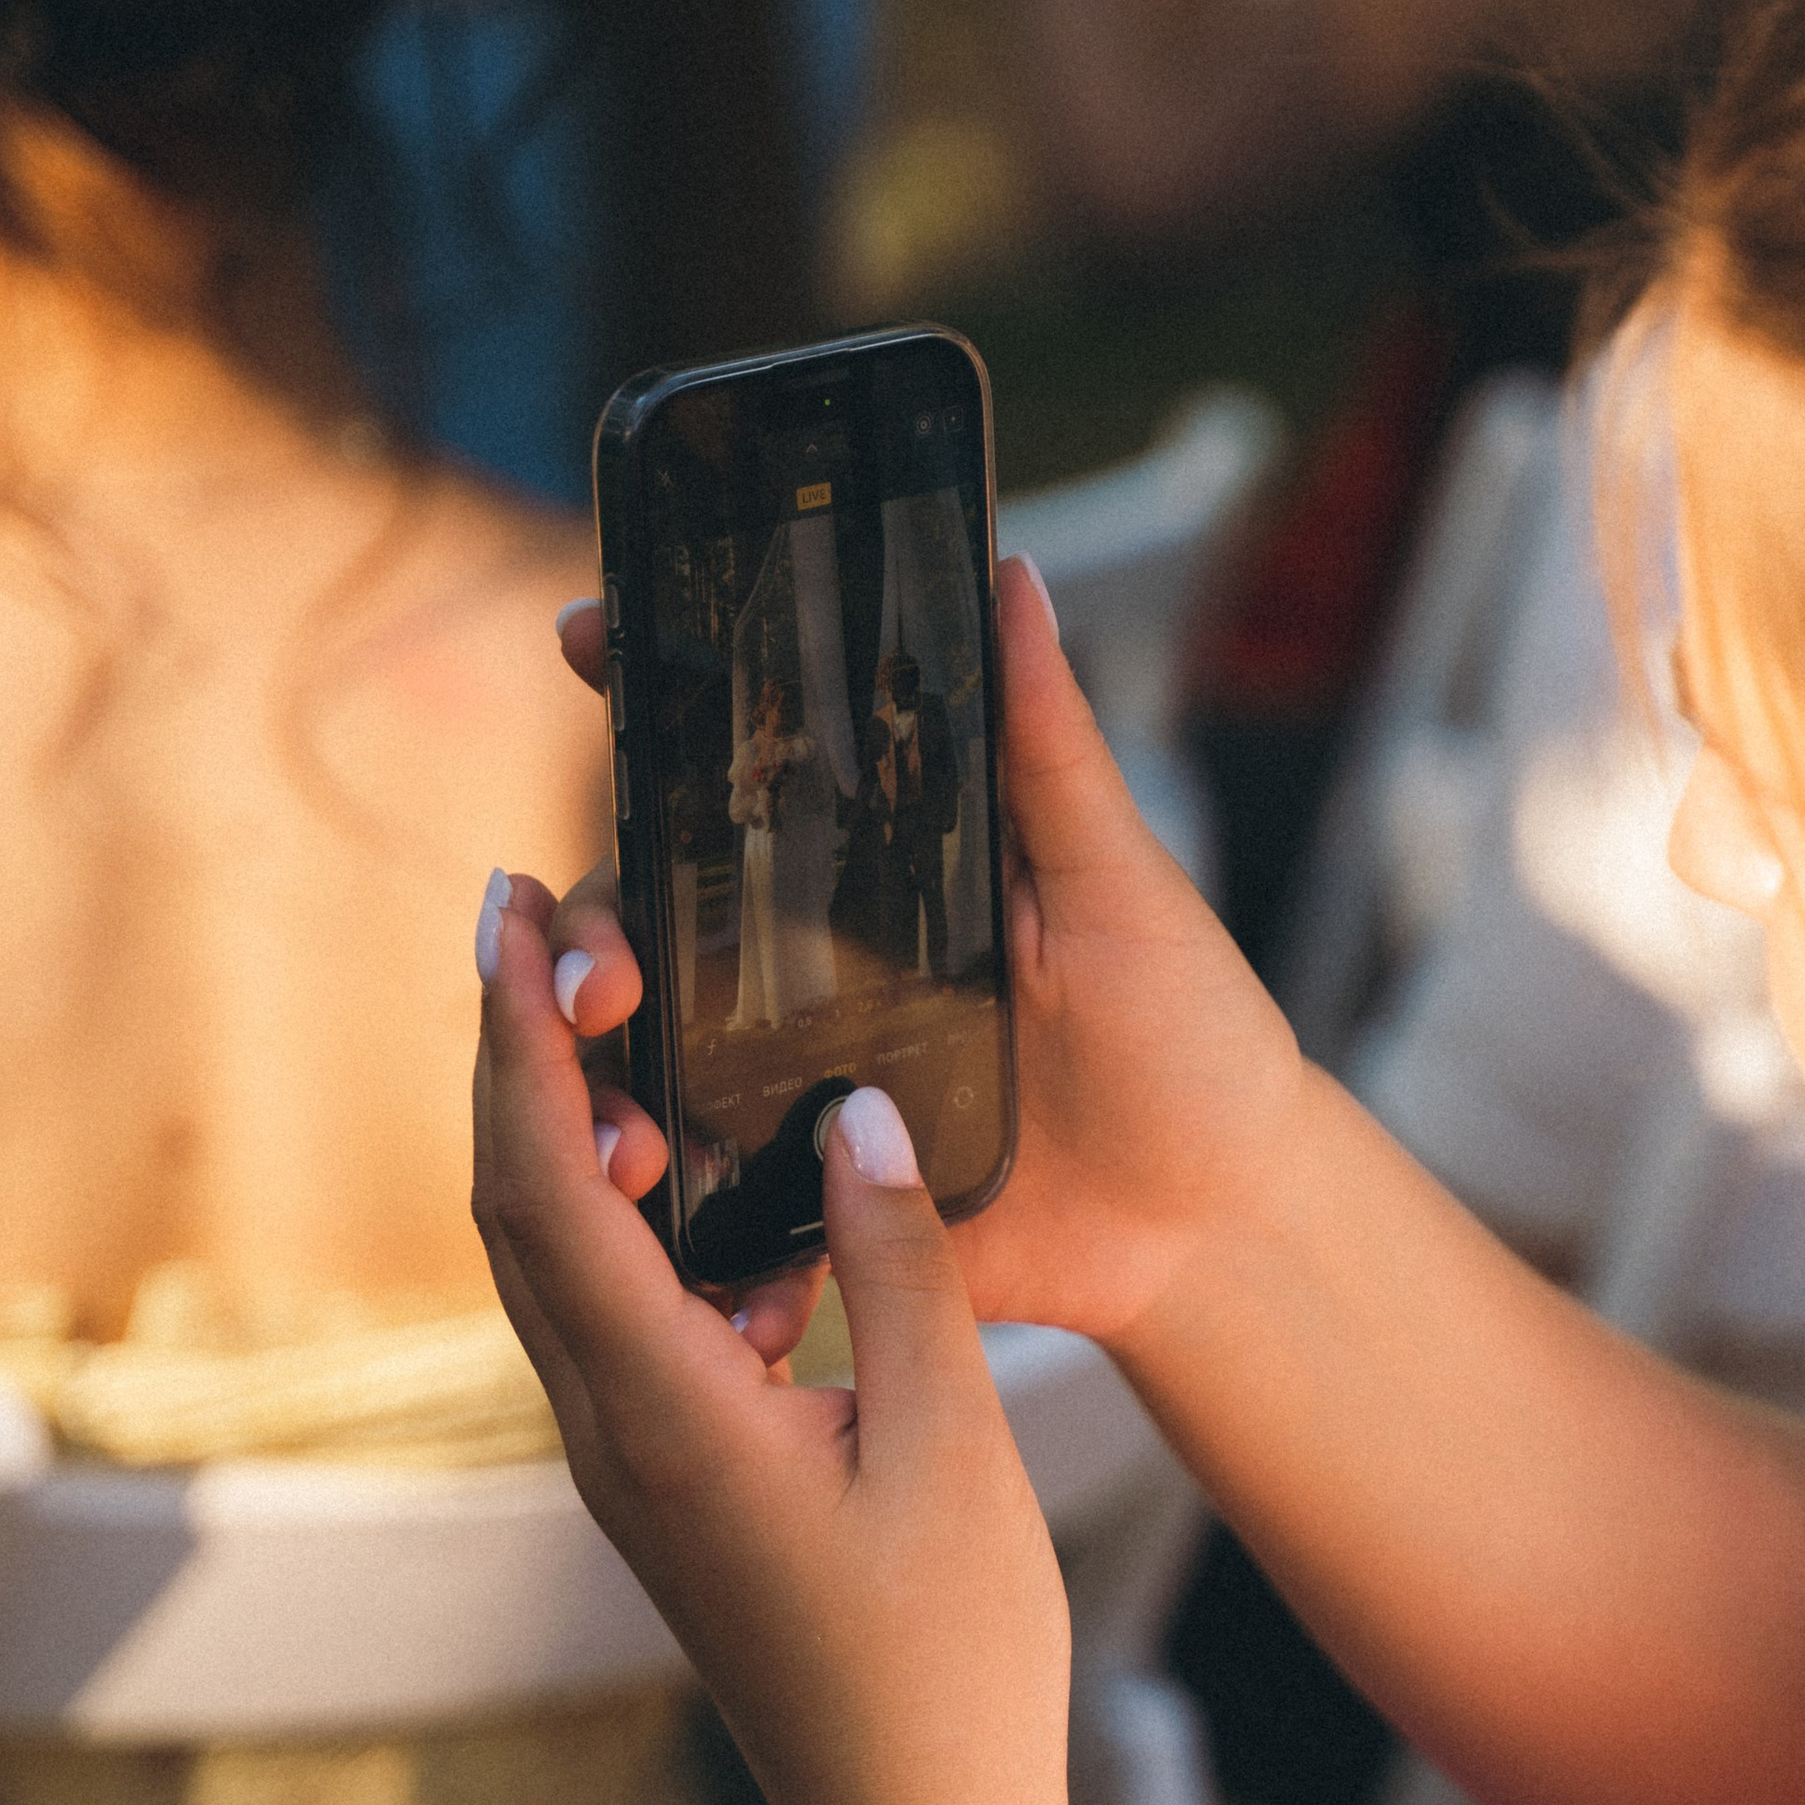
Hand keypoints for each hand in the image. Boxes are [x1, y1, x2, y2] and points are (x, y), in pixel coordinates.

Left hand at [474, 882, 1072, 1804]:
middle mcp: (615, 1440)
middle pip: (519, 1211)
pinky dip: (650, 1238)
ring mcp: (636, 1475)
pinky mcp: (677, 1497)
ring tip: (633, 1034)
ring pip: (563, 1271)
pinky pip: (627, 1333)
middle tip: (545, 921)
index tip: (508, 911)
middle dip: (517, 1054)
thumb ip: (897, 1263)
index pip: (548, 1188)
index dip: (515, 1037)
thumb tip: (853, 1109)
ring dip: (575, 1141)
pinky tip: (748, 1218)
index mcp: (666, 1416)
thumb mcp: (951, 1441)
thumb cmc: (950, 1666)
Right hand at [545, 559, 1307, 1357]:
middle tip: (602, 969)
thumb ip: (1052, 748)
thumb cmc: (1191, 1041)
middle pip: (656, 906)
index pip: (745, 762)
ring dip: (593, 1053)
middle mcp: (823, 960)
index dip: (654, 694)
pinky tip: (621, 1176)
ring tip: (597, 1075)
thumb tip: (1013, 575)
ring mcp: (804, 1075)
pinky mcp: (810, 1189)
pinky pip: (697, 1181)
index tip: (588, 639)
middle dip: (590, 919)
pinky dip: (647, 1172)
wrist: (1217, 1229)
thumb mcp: (1123, 886)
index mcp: (888, 866)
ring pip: (649, 1042)